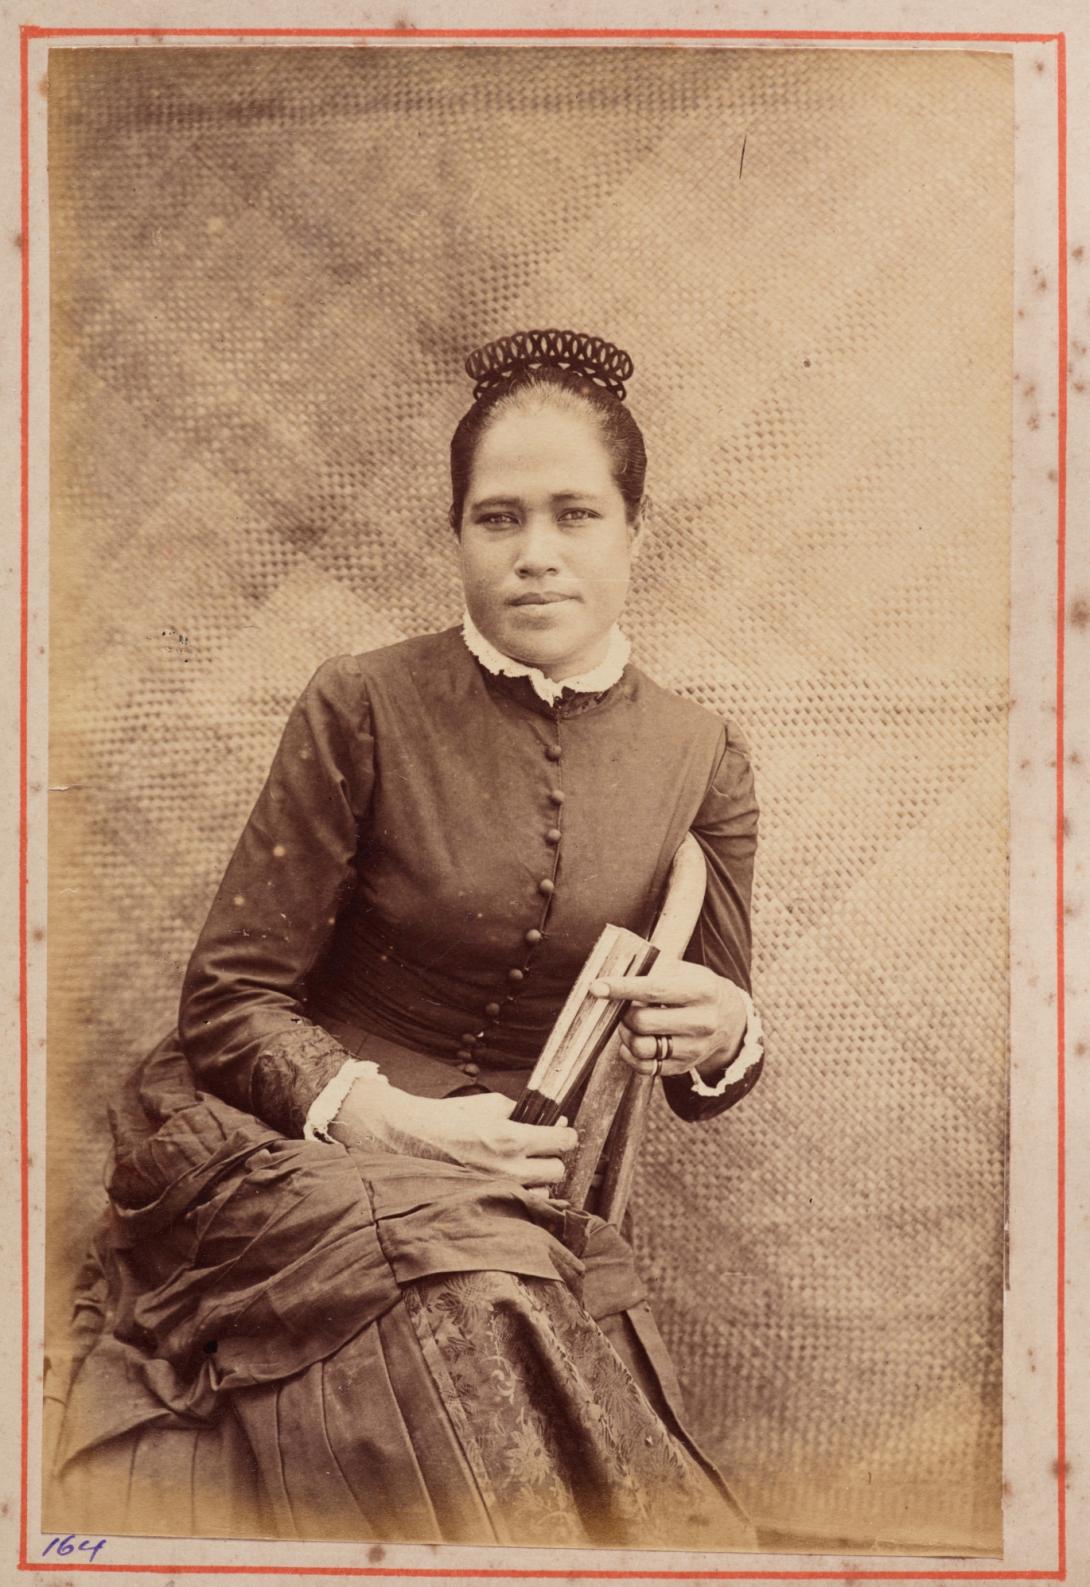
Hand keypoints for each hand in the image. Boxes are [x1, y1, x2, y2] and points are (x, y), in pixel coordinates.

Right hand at [330, 1083, 577, 1188]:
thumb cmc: (444, 1119)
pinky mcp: (485, 1204)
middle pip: (557, 1171)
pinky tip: (509, 1186)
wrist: (407, 1139)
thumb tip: (545, 1119)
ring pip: (541, 1194)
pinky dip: (519, 1198)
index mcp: (510, 1138)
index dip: (568, 1136)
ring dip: (537, 1182)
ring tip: (521, 1170)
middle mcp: (508, 1169)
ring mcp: (497, 1191)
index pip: (562, 1142)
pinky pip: (518, 1207)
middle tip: (541, 1151)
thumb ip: (519, 1112)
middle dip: (552, 1159)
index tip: (565, 1135)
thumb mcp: (486, 1104)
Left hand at [590, 957, 747, 1079]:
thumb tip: (615, 972)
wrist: (730, 1018)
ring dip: (625, 1034)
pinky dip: (630, 1055)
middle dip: (624, 1013)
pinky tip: (630, 1043)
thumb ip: (655, 970)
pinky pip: (646, 1067)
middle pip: (643, 1021)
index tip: (596, 987)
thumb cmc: (698, 988)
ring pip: (642, 1047)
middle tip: (623, 1007)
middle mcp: (702, 1022)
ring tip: (629, 1024)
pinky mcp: (685, 1066)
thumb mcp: (686, 971)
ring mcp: (694, 1048)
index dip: (622, 988)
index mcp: (702, 991)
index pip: (654, 990)